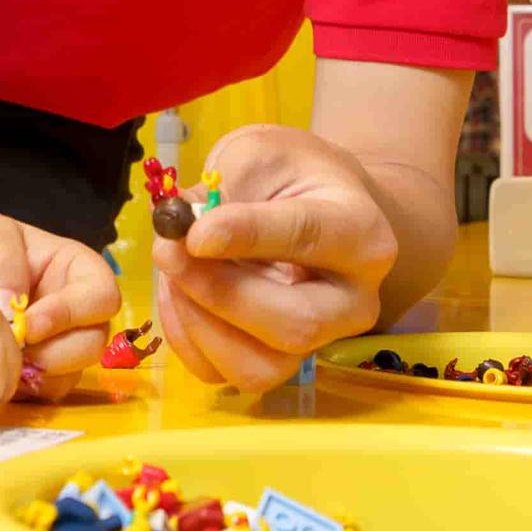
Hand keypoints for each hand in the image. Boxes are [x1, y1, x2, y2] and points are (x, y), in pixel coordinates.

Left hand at [0, 210, 122, 386]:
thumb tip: (11, 307)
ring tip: (0, 360)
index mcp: (77, 271)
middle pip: (94, 343)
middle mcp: (78, 312)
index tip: (29, 325)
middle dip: (57, 353)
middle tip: (14, 351)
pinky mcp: (40, 374)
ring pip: (72, 373)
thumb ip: (3, 261)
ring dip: (40, 374)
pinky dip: (24, 389)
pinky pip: (46, 392)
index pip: (101, 296)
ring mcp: (61, 346)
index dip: (72, 314)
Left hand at [151, 123, 396, 393]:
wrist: (314, 206)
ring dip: (200, 322)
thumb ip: (221, 190)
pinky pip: (223, 374)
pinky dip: (187, 336)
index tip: (196, 233)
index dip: (249, 236)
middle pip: (296, 324)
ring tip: (174, 271)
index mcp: (362, 234)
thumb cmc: (289, 176)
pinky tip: (179, 292)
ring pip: (262, 367)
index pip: (308, 238)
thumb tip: (179, 232)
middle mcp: (353, 300)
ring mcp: (319, 342)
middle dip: (221, 294)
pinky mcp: (277, 364)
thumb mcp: (258, 156)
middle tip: (169, 252)